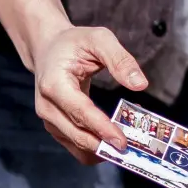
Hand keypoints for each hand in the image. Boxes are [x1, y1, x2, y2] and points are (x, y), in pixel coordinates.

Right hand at [30, 25, 146, 163]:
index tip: (122, 142)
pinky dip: (96, 147)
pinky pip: (77, 147)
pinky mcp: (55, 128)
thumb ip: (120, 59)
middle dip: (105, 145)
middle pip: (78, 135)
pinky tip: (112, 139)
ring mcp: (49, 120)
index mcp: (54, 85)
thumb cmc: (73, 43)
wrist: (47, 50)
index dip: (101, 129)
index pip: (80, 112)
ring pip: (78, 147)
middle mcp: (47, 107)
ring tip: (127, 141)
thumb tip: (140, 84)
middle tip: (133, 148)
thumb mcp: (99, 39)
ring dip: (102, 149)